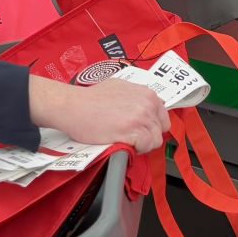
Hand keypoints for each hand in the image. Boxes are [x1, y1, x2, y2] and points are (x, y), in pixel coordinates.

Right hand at [28, 76, 169, 154]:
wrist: (74, 106)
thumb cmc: (92, 97)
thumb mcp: (121, 87)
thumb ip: (137, 96)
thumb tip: (145, 105)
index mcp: (148, 94)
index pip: (163, 118)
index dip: (152, 127)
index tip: (142, 130)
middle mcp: (148, 105)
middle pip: (160, 131)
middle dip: (147, 136)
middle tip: (131, 137)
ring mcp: (141, 119)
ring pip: (154, 141)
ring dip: (141, 144)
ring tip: (125, 140)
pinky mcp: (132, 132)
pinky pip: (144, 147)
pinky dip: (135, 149)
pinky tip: (122, 143)